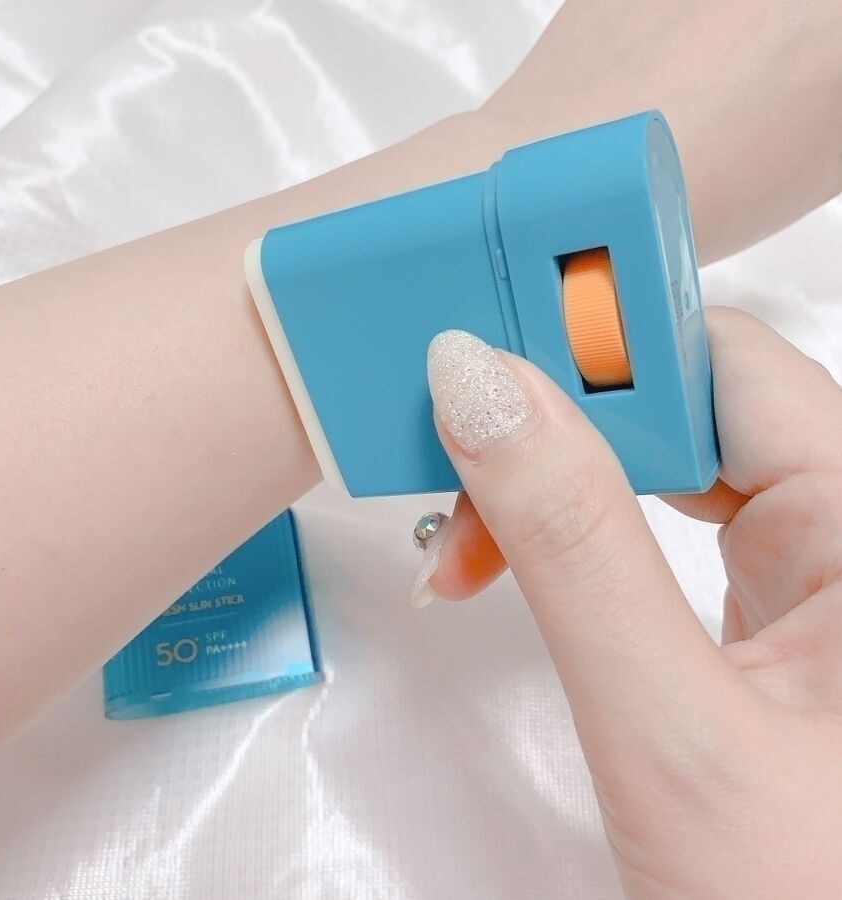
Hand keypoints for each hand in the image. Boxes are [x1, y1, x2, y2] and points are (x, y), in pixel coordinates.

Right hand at [414, 309, 841, 897]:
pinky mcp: (763, 612)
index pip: (724, 362)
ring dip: (552, 486)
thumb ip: (572, 544)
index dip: (598, 347)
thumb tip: (483, 392)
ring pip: (662, 463)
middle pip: (682, 404)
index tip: (484, 364)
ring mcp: (809, 573)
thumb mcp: (666, 723)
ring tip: (473, 535)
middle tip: (458, 461)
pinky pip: (660, 524)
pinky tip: (524, 556)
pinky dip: (577, 533)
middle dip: (553, 429)